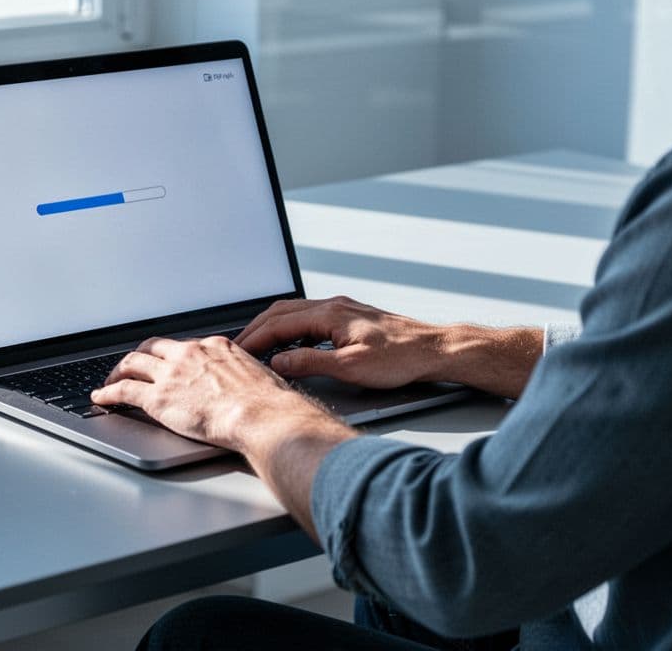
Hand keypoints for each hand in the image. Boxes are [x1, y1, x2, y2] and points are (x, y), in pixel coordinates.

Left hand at [90, 335, 345, 452]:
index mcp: (215, 347)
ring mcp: (171, 374)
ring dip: (118, 371)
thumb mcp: (258, 377)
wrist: (261, 415)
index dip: (171, 356)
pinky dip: (108, 393)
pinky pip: (123, 390)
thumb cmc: (268, 404)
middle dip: (139, 356)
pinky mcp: (158, 397)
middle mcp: (189, 354)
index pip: (184, 346)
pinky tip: (101, 398)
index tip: (166, 363)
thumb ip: (242, 377)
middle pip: (153, 347)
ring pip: (133, 363)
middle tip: (131, 366)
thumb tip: (246, 389)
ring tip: (110, 380)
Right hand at [234, 296, 448, 388]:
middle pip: (281, 311)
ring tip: (257, 345)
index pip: (279, 324)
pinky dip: (290, 327)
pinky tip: (290, 342)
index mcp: (330, 314)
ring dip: (272, 327)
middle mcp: (333, 305)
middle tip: (238, 347)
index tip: (238, 353)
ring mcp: (342, 309)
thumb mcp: (351, 367)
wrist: (434, 350)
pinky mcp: (350, 317)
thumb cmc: (401, 358)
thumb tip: (278, 363)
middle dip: (256, 329)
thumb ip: (311, 363)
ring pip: (294, 311)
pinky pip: (309, 316)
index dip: (254, 339)